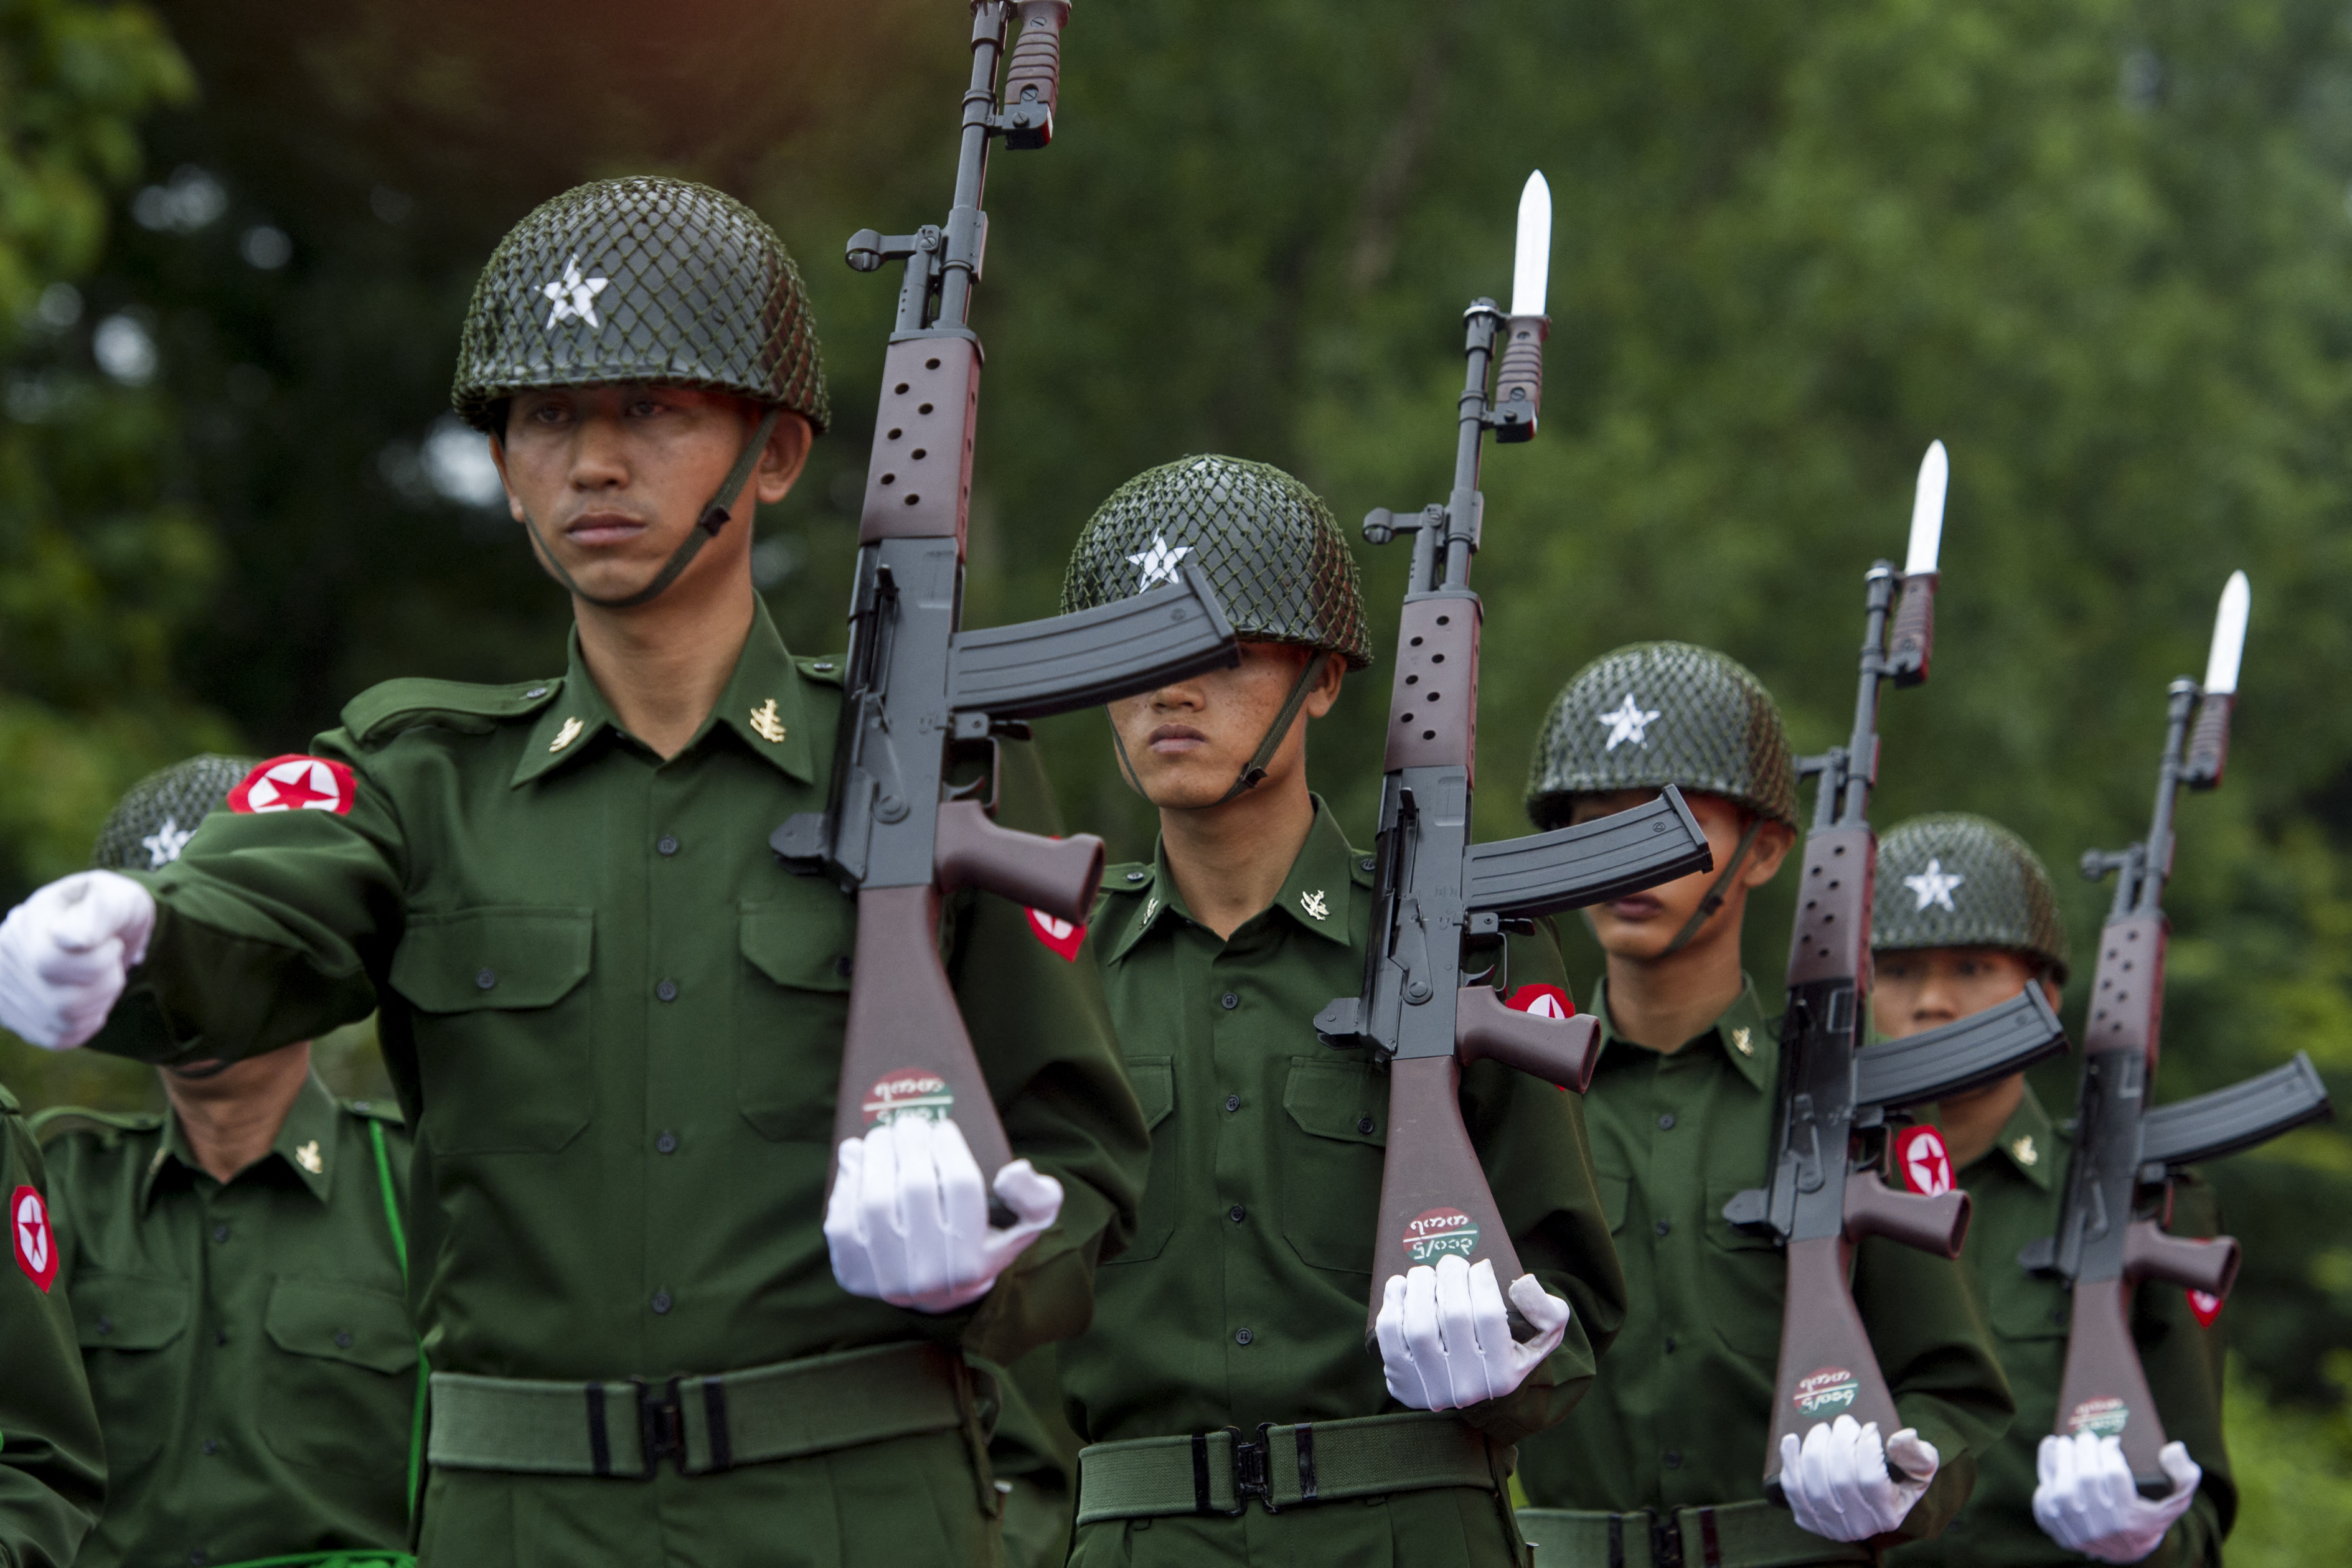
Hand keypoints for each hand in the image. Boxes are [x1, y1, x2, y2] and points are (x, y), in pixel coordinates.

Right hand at [0, 871, 155, 1049]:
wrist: (102, 930)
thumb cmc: (112, 910)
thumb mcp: (117, 898)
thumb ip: (100, 913)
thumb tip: (73, 940)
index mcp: (28, 920)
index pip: (50, 964)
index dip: (97, 962)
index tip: (111, 943)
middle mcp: (5, 956)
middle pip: (63, 1002)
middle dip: (106, 983)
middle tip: (110, 959)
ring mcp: (5, 989)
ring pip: (63, 1022)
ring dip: (100, 1001)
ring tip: (100, 975)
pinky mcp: (16, 1017)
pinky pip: (60, 1037)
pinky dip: (88, 1021)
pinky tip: (91, 998)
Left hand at [824, 1114, 1061, 1312]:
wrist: (938, 1292)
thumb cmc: (981, 1243)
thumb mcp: (1024, 1225)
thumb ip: (1036, 1197)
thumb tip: (1014, 1170)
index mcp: (973, 1263)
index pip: (962, 1188)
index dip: (949, 1146)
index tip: (943, 1126)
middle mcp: (929, 1277)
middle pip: (915, 1189)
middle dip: (910, 1142)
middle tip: (910, 1122)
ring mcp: (885, 1279)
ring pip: (875, 1201)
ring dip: (876, 1155)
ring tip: (882, 1134)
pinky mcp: (852, 1275)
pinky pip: (842, 1220)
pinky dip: (847, 1182)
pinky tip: (855, 1158)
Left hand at [1375, 1252, 1570, 1410]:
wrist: (1465, 1390)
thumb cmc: (1504, 1353)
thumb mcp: (1539, 1339)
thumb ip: (1548, 1312)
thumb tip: (1524, 1283)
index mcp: (1503, 1373)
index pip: (1490, 1315)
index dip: (1482, 1280)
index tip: (1480, 1265)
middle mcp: (1467, 1384)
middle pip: (1454, 1315)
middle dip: (1451, 1274)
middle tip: (1452, 1262)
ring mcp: (1430, 1385)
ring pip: (1419, 1323)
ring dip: (1421, 1284)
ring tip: (1427, 1273)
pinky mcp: (1401, 1380)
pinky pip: (1390, 1333)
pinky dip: (1393, 1301)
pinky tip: (1402, 1285)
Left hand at [1779, 1414, 1939, 1541]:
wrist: (1870, 1501)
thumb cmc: (1897, 1480)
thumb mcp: (1918, 1470)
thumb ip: (1918, 1455)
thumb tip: (1904, 1436)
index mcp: (1889, 1514)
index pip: (1872, 1479)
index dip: (1867, 1447)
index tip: (1869, 1427)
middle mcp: (1859, 1525)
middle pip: (1840, 1479)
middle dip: (1840, 1442)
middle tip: (1844, 1422)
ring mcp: (1830, 1524)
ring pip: (1814, 1483)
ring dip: (1815, 1447)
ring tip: (1824, 1428)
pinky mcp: (1807, 1517)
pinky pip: (1793, 1489)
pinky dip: (1789, 1461)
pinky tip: (1791, 1440)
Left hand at [2033, 1433, 2200, 1561]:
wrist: (2124, 1551)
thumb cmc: (2148, 1517)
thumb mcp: (2175, 1502)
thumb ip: (2184, 1477)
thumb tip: (2174, 1447)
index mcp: (2130, 1519)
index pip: (2115, 1476)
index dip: (2109, 1451)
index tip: (2111, 1441)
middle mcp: (2102, 1527)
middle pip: (2086, 1478)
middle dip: (2084, 1449)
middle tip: (2086, 1436)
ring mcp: (2076, 1530)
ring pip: (2063, 1488)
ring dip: (2061, 1457)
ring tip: (2066, 1441)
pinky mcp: (2055, 1529)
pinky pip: (2044, 1497)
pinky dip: (2046, 1471)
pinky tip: (2051, 1453)